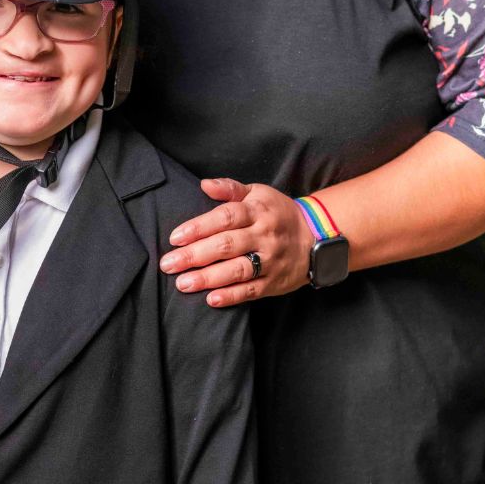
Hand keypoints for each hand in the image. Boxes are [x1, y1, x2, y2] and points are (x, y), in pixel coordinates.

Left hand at [159, 179, 312, 306]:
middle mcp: (264, 235)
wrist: (316, 236)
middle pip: (227, 245)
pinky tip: (211, 299)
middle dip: (195, 255)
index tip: (175, 237)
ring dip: (208, 278)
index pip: (225, 217)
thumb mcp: (258, 192)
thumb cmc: (277, 212)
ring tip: (183, 284)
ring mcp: (270, 260)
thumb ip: (230, 189)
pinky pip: (252, 290)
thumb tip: (204, 184)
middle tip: (168, 264)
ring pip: (238, 270)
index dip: (199, 227)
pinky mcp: (274, 282)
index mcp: (257, 210)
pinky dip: (232, 296)